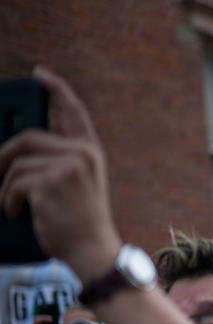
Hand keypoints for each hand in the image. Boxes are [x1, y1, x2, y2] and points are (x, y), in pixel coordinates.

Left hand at [0, 66, 121, 283]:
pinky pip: (14, 182)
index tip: (41, 74)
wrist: (92, 250)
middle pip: (27, 138)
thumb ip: (57, 162)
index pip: (73, 112)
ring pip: (16, 163)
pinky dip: (8, 201)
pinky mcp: (51, 181)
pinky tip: (18, 213)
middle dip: (4, 158)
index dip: (57, 89)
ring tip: (15, 207)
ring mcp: (68, 166)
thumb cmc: (80, 223)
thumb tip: (14, 154)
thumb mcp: (75, 185)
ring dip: (6, 188)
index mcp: (90, 152)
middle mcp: (82, 154)